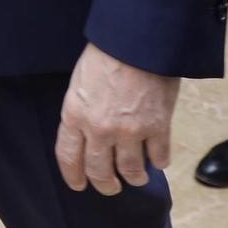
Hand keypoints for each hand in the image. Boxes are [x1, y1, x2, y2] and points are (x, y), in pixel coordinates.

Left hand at [54, 42, 180, 195]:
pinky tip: (158, 160)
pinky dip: (159, 162)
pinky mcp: (157, 127)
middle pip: (99, 171)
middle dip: (105, 184)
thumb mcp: (80, 81)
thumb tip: (87, 131)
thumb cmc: (106, 52)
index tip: (79, 185)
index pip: (68, 157)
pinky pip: (159, 157)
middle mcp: (99, 129)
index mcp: (75, 115)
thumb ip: (81, 110)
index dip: (73, 176)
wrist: (137, 40)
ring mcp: (130, 131)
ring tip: (137, 177)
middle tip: (111, 187)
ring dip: (134, 177)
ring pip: (131, 170)